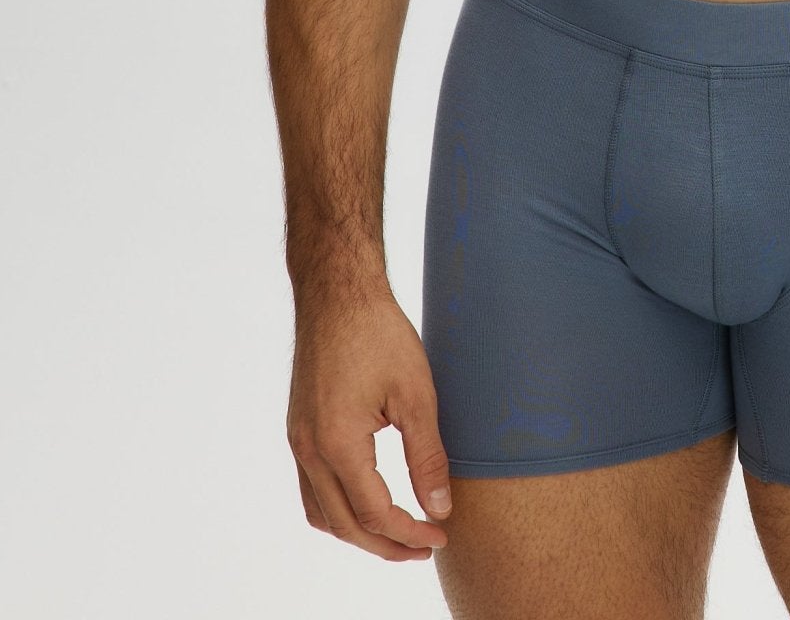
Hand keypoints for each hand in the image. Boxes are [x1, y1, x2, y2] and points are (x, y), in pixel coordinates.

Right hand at [286, 288, 452, 561]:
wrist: (337, 292)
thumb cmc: (379, 333)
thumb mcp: (415, 394)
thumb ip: (427, 456)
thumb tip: (439, 509)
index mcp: (338, 444)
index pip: (374, 513)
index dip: (409, 533)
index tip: (440, 537)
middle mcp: (309, 450)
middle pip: (345, 524)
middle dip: (385, 544)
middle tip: (423, 548)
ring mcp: (298, 440)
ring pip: (321, 512)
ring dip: (358, 531)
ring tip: (397, 532)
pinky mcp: (298, 428)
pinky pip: (311, 488)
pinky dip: (338, 508)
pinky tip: (366, 499)